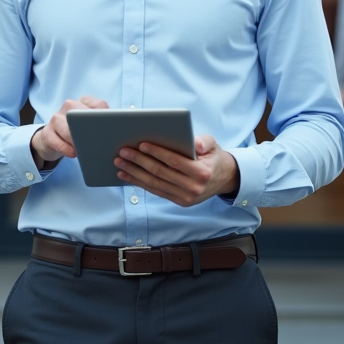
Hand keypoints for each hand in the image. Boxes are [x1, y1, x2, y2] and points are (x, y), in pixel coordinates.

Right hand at [30, 95, 108, 167]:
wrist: (52, 139)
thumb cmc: (76, 132)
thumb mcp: (88, 126)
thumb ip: (101, 125)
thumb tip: (115, 135)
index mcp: (83, 103)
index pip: (99, 105)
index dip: (107, 118)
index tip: (112, 130)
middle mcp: (68, 107)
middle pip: (81, 115)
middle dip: (90, 129)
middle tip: (99, 141)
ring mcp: (56, 118)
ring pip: (67, 128)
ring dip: (76, 140)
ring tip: (84, 150)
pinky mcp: (46, 132)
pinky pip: (56, 141)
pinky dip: (66, 148)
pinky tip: (73, 154)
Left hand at [114, 135, 238, 206]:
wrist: (224, 179)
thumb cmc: (213, 157)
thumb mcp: (214, 145)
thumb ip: (204, 142)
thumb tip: (195, 144)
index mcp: (201, 172)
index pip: (175, 161)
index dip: (157, 152)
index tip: (141, 144)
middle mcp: (193, 188)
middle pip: (160, 173)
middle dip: (139, 162)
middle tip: (123, 152)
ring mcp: (185, 197)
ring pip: (155, 184)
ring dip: (134, 174)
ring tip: (119, 163)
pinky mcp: (179, 201)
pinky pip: (156, 191)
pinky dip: (139, 183)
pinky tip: (127, 175)